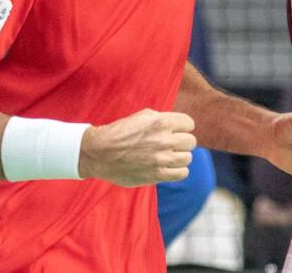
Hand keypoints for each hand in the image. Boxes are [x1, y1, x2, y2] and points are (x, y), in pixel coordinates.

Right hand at [78, 108, 196, 186]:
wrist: (100, 153)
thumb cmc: (120, 132)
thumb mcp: (141, 116)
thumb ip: (162, 119)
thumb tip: (180, 125)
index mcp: (161, 121)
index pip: (189, 124)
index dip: (182, 127)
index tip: (175, 131)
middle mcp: (164, 139)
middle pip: (191, 141)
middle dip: (182, 142)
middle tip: (170, 145)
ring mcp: (162, 158)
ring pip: (188, 158)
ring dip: (179, 157)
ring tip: (167, 157)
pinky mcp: (158, 175)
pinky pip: (182, 173)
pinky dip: (178, 170)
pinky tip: (168, 167)